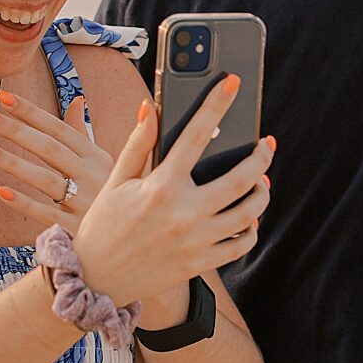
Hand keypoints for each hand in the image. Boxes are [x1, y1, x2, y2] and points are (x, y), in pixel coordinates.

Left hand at [0, 93, 112, 221]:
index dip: (31, 112)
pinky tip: (1, 192)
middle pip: (49, 149)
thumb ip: (82, 132)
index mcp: (95, 157)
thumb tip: (77, 100)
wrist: (132, 237)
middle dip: (16, 130)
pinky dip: (24, 203)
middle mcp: (92, 176)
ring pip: (46, 180)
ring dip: (14, 163)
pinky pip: (46, 213)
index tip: (2, 97)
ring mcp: (85, 202)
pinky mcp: (76, 228)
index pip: (59, 129)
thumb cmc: (106, 194)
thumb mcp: (101, 162)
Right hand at [66, 75, 273, 306]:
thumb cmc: (105, 225)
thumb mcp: (117, 181)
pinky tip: (249, 216)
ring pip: (249, 213)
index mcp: (160, 187)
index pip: (195, 136)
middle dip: (261, 156)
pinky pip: (240, 245)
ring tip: (262, 180)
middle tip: (267, 144)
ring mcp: (195, 241)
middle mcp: (183, 213)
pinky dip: (251, 229)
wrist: (96, 279)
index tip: (232, 83)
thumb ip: (138, 143)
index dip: (215, 104)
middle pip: (240, 179)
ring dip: (262, 193)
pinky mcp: (200, 263)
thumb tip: (149, 107)